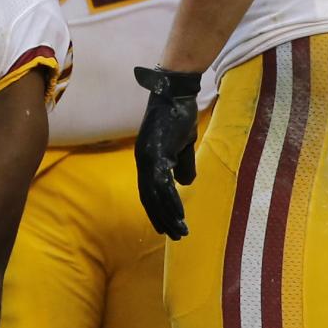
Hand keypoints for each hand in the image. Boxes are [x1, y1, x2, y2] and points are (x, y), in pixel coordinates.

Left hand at [133, 67, 202, 238]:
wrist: (176, 92)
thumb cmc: (180, 114)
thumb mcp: (183, 144)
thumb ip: (182, 164)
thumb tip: (184, 184)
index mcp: (147, 158)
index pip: (149, 190)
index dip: (156, 209)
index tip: (166, 226)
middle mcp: (143, 160)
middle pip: (149, 197)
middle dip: (161, 218)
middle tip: (174, 235)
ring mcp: (147, 157)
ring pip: (155, 195)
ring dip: (168, 215)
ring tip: (180, 231)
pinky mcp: (156, 153)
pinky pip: (162, 184)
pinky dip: (171, 201)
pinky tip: (179, 215)